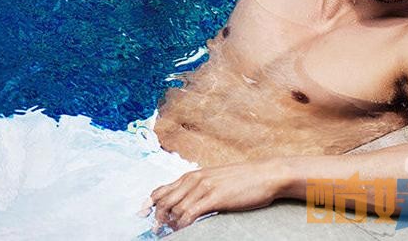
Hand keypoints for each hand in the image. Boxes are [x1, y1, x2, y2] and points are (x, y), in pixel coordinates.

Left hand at [148, 159, 283, 231]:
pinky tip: (182, 230)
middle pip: (164, 200)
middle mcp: (194, 179)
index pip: (162, 189)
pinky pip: (190, 213)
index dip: (149, 204)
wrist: (265, 174)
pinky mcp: (214, 197)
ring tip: (169, 233)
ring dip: (169, 224)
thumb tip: (186, 201)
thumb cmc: (243, 180)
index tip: (142, 215)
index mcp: (192, 175)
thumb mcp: (215, 180)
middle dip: (156, 218)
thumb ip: (199, 188)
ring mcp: (203, 187)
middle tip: (156, 231)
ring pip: (175, 208)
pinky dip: (182, 224)